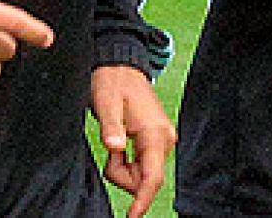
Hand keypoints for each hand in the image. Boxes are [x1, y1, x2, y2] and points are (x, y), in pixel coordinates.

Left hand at [91, 65, 175, 217]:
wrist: (122, 68)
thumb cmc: (114, 84)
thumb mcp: (106, 104)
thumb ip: (111, 128)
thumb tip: (115, 148)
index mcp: (155, 133)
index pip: (152, 177)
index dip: (141, 200)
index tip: (132, 216)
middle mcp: (165, 139)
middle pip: (145, 180)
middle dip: (122, 175)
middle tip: (110, 149)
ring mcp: (162, 142)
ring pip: (142, 176)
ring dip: (123, 168)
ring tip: (115, 142)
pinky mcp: (157, 143)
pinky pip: (142, 167)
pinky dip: (127, 163)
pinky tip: (122, 146)